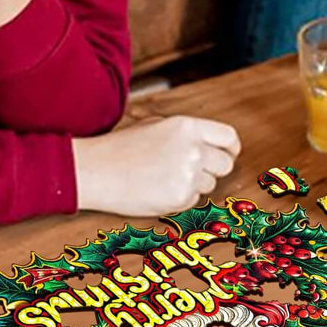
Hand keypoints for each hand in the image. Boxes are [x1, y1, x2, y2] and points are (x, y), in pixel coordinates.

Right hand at [73, 116, 240, 215]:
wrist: (96, 170)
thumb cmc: (121, 148)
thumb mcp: (156, 125)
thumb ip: (187, 133)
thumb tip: (211, 145)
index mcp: (188, 127)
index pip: (228, 137)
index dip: (230, 149)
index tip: (228, 155)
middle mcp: (193, 150)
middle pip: (225, 164)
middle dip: (213, 169)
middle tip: (193, 171)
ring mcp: (188, 175)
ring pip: (209, 184)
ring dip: (194, 184)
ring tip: (164, 178)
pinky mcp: (180, 198)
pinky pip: (193, 200)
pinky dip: (180, 198)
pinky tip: (157, 189)